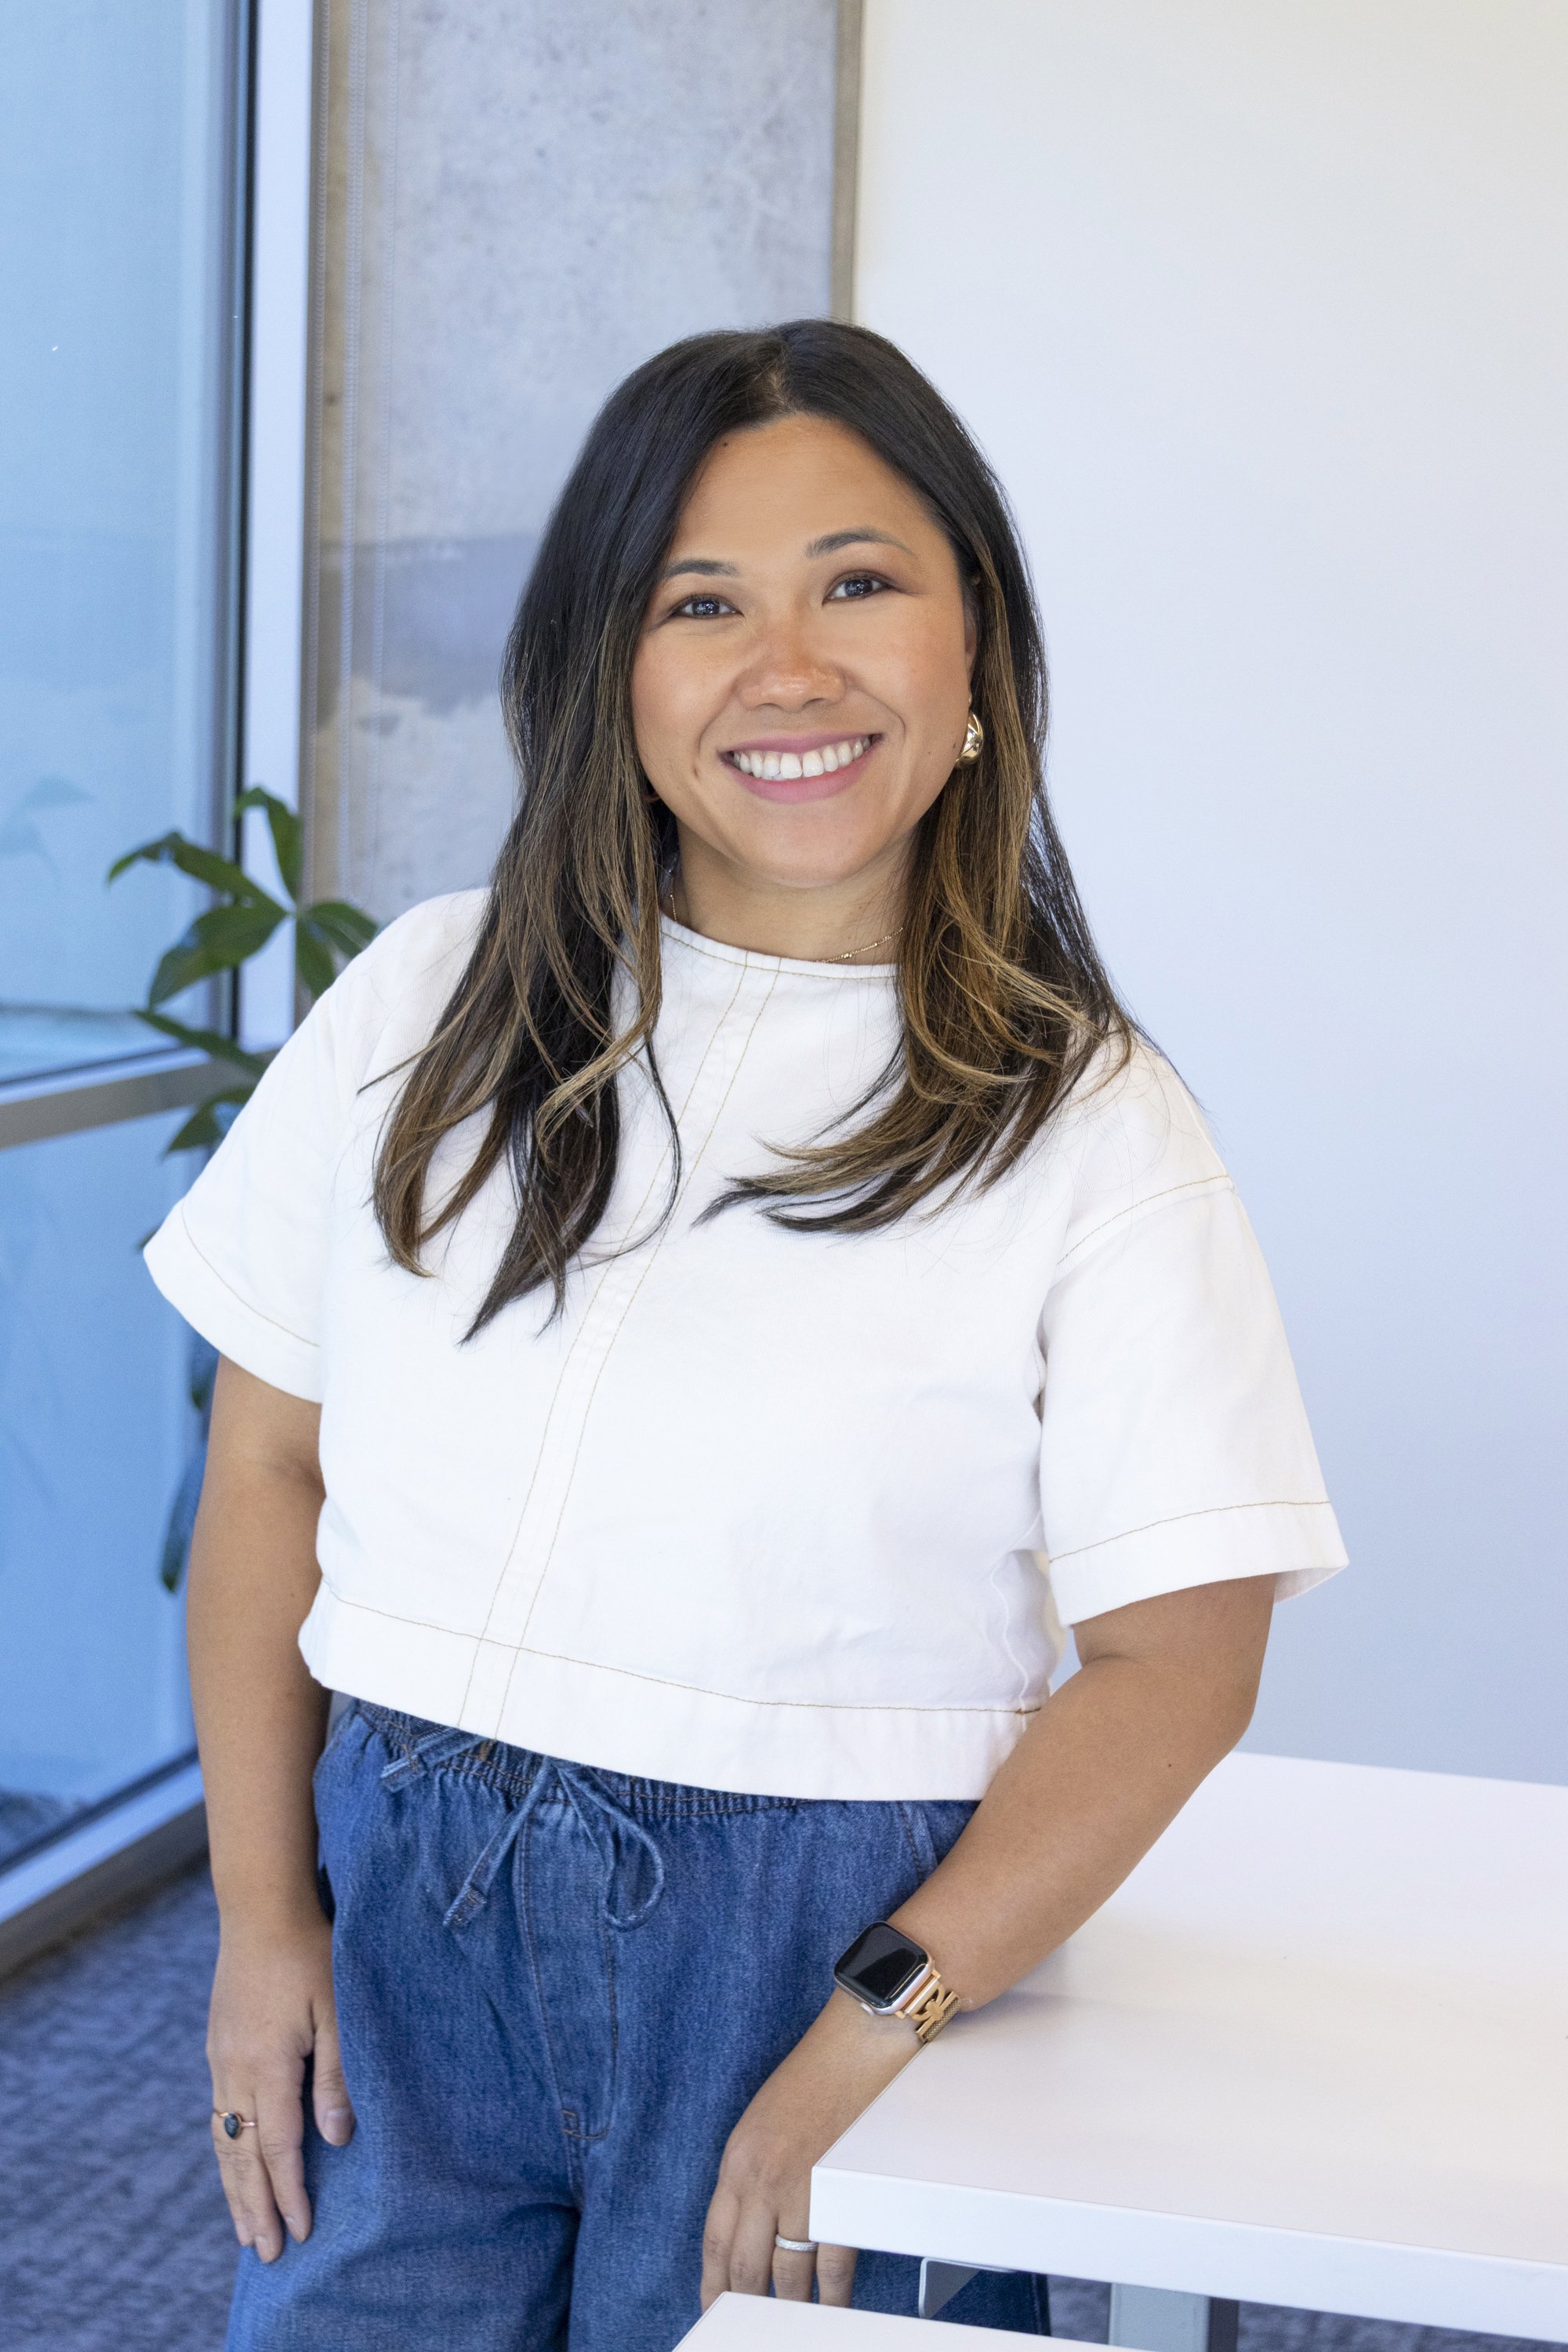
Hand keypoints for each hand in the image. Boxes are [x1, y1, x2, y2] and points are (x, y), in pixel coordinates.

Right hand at [207, 1906, 352, 2261]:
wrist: (260, 1906)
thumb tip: (337, 2139)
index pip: (279, 2145)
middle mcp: (234, 2069)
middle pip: (242, 2155)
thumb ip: (336, 2076)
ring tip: (243, 2228)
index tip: (301, 2232)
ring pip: (224, 2139)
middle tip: (265, 2254)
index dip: (290, 2192)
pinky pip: (218, 2114)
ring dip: (234, 2187)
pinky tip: (233, 2165)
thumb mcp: (338, 2009)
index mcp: (267, 2064)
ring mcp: (221, 2058)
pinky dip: (225, 2151)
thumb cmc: (310, 1951)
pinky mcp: (218, 2046)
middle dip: (255, 2207)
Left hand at [700, 1990, 917, 2309]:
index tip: (714, 2311)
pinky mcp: (840, 2196)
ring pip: (787, 2276)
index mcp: (737, 2161)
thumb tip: (751, 2228)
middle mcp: (761, 2181)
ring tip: (796, 2324)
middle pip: (746, 2269)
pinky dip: (832, 2296)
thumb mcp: (763, 2122)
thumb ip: (752, 2173)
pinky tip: (832, 2305)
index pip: (715, 2244)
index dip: (713, 2288)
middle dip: (748, 2307)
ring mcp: (801, 2191)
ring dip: (792, 2308)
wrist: (863, 2041)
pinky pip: (831, 2267)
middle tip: (753, 2329)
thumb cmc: (818, 2075)